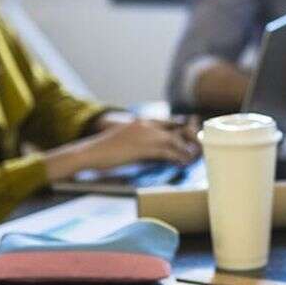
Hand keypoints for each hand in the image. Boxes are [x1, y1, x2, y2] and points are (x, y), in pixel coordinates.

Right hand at [45, 119, 200, 180]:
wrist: (90, 152)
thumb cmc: (106, 150)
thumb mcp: (127, 140)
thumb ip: (142, 142)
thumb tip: (156, 151)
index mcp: (141, 121)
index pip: (169, 122)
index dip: (182, 130)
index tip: (190, 138)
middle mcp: (145, 125)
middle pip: (176, 128)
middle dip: (189, 138)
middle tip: (196, 149)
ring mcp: (144, 136)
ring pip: (174, 140)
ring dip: (185, 150)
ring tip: (192, 158)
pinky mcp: (142, 148)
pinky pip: (166, 151)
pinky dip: (177, 157)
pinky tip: (182, 163)